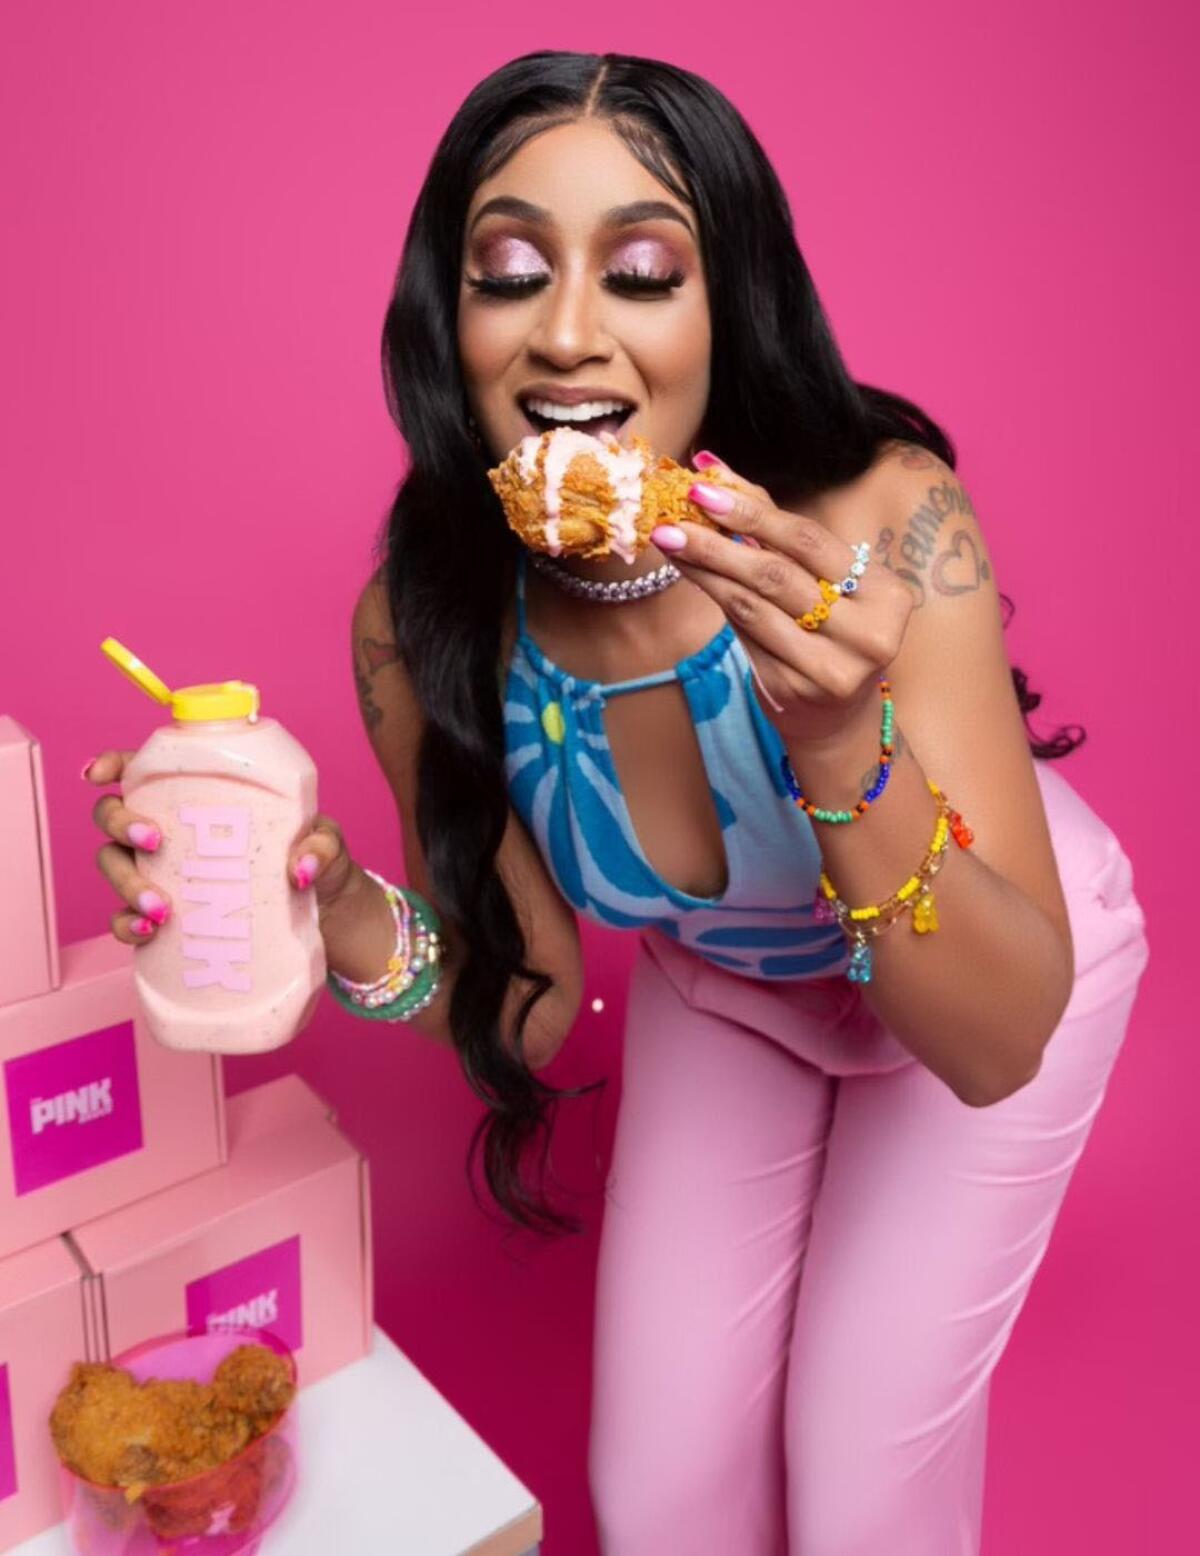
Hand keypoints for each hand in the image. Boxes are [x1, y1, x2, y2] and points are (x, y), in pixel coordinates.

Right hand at [84, 751, 359, 943]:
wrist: (323, 916)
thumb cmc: (313, 857)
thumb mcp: (325, 842)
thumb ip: (320, 846)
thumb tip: (299, 868)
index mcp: (199, 796)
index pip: (143, 770)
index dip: (113, 765)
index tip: (100, 774)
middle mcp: (169, 830)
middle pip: (113, 816)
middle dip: (120, 824)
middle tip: (154, 840)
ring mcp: (161, 873)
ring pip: (114, 865)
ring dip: (126, 883)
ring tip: (162, 908)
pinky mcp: (164, 916)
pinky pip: (125, 918)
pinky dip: (127, 925)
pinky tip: (148, 931)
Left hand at [653, 454, 913, 746]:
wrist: (835, 712)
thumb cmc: (828, 627)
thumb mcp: (820, 577)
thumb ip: (772, 525)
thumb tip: (712, 468)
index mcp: (887, 595)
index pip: (810, 542)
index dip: (754, 512)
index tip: (703, 489)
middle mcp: (868, 635)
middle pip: (778, 575)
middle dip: (718, 542)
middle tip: (671, 519)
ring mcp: (832, 669)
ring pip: (753, 606)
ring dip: (705, 569)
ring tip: (669, 542)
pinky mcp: (795, 690)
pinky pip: (743, 634)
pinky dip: (714, 598)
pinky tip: (689, 575)